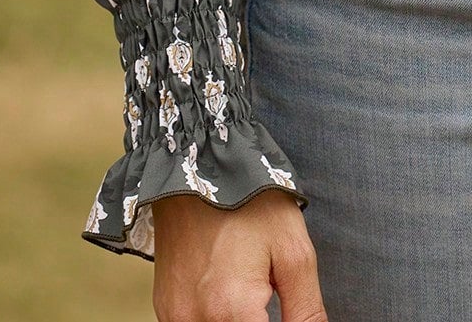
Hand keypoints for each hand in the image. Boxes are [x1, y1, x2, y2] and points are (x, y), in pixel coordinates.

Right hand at [151, 188, 327, 321]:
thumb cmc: (252, 203)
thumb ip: (306, 311)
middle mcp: (196, 321)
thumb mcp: (294, 251)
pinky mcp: (165, 308)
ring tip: (251, 290)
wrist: (200, 165)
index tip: (282, 305)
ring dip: (236, 319)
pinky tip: (229, 293)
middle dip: (259, 321)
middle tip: (268, 294)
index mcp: (232, 310)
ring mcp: (175, 317)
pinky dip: (216, 317)